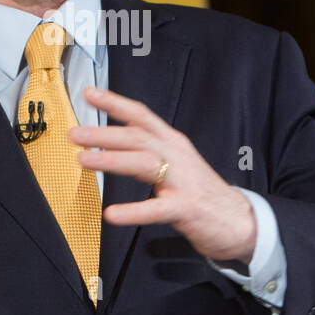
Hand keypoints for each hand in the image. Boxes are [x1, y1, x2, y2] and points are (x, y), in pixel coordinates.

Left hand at [70, 86, 256, 264]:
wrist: (239, 221)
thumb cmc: (200, 192)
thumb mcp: (175, 164)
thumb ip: (147, 152)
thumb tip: (108, 143)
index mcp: (173, 143)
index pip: (142, 116)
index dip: (115, 103)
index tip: (89, 94)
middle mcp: (177, 155)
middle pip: (138, 137)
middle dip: (104, 133)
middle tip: (75, 133)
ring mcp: (183, 181)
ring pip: (144, 163)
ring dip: (111, 160)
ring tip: (83, 160)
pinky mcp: (187, 208)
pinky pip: (156, 208)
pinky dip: (133, 211)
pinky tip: (112, 213)